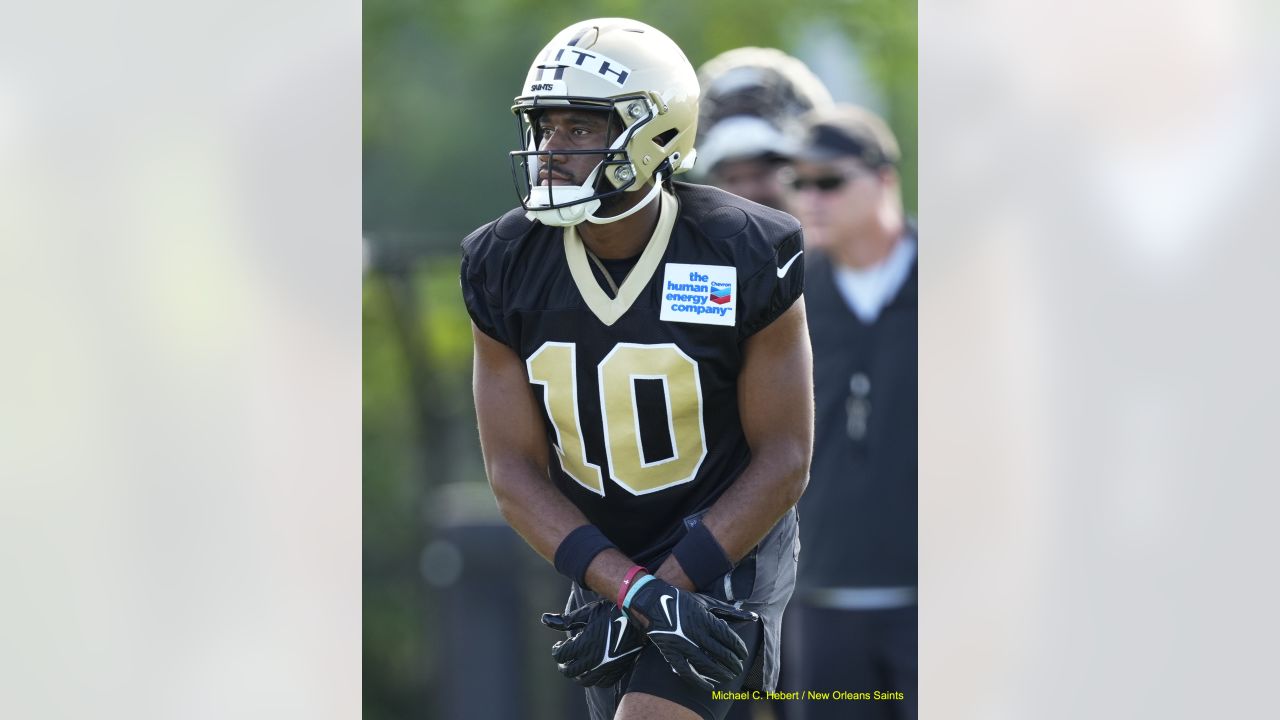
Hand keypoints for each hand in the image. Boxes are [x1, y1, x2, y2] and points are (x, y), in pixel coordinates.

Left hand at [541, 600, 643, 686]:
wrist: (637, 618)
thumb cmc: (610, 612)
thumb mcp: (587, 613)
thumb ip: (565, 620)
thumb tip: (544, 619)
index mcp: (584, 643)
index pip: (561, 655)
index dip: (557, 650)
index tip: (560, 645)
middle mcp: (593, 658)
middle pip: (569, 671)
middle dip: (564, 664)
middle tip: (565, 657)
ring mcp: (605, 667)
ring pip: (583, 680)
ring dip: (577, 673)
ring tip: (578, 663)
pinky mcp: (616, 670)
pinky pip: (601, 683)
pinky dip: (594, 678)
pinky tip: (593, 667)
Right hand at [625, 577, 757, 689]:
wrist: (653, 601)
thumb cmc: (683, 601)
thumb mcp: (708, 602)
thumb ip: (731, 611)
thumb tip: (754, 617)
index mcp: (706, 619)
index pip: (728, 639)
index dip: (738, 649)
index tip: (743, 655)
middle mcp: (696, 633)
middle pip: (720, 653)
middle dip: (733, 663)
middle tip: (739, 668)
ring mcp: (683, 644)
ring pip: (706, 664)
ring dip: (720, 673)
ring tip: (730, 676)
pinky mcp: (671, 653)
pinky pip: (687, 671)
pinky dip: (699, 681)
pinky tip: (710, 687)